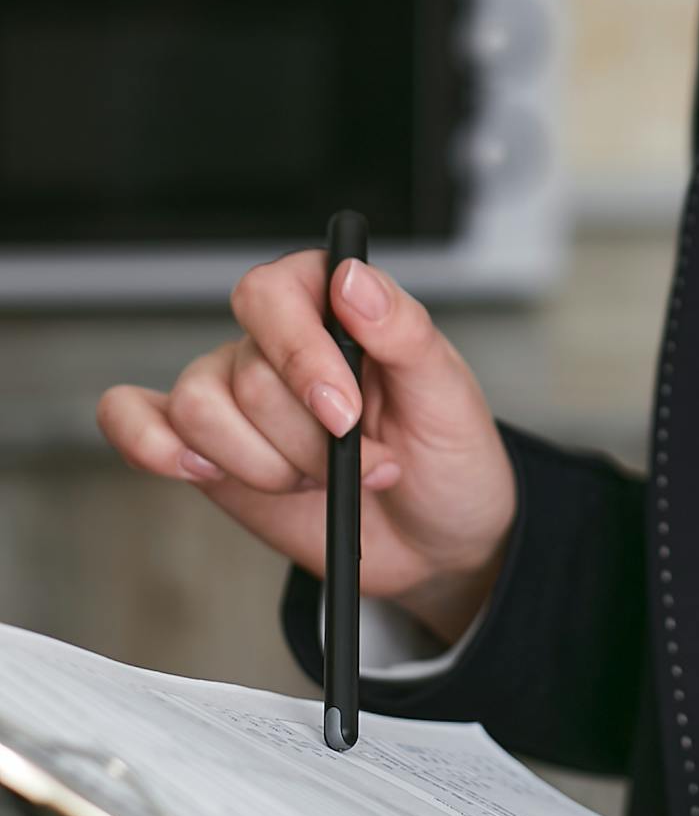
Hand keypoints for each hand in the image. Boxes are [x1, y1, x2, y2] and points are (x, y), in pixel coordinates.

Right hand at [94, 249, 517, 643]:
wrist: (435, 537)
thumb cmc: (447, 455)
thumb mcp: (447, 392)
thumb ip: (402, 330)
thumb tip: (351, 277)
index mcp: (334, 306)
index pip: (271, 293)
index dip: (298, 355)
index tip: (344, 414)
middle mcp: (276, 342)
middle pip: (242, 374)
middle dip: (305, 441)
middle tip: (363, 466)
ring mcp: (235, 395)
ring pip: (198, 411)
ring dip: (266, 466)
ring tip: (321, 483)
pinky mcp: (208, 449)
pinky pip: (134, 420)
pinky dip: (150, 444)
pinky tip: (200, 469)